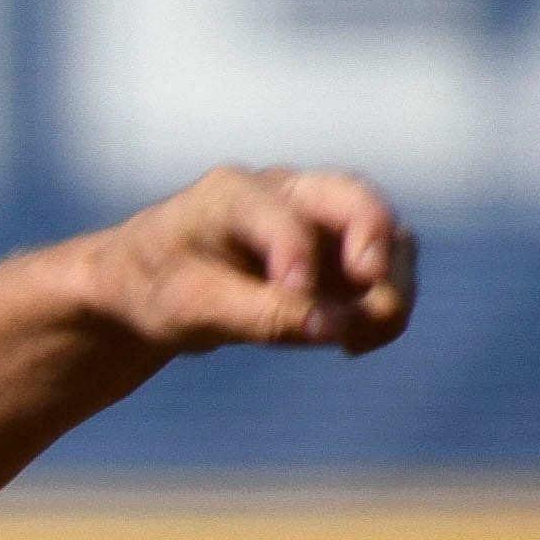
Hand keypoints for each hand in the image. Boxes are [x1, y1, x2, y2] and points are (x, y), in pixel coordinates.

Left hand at [76, 166, 415, 357]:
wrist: (150, 287)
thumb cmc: (159, 286)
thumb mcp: (191, 306)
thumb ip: (260, 314)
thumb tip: (335, 327)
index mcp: (233, 194)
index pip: (280, 214)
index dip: (296, 256)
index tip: (299, 302)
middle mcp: (286, 194)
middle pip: (353, 197)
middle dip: (374, 241)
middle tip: (372, 288)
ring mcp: (318, 221)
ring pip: (383, 235)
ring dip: (388, 286)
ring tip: (357, 341)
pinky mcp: (339, 256)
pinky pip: (383, 274)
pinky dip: (381, 309)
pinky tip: (351, 345)